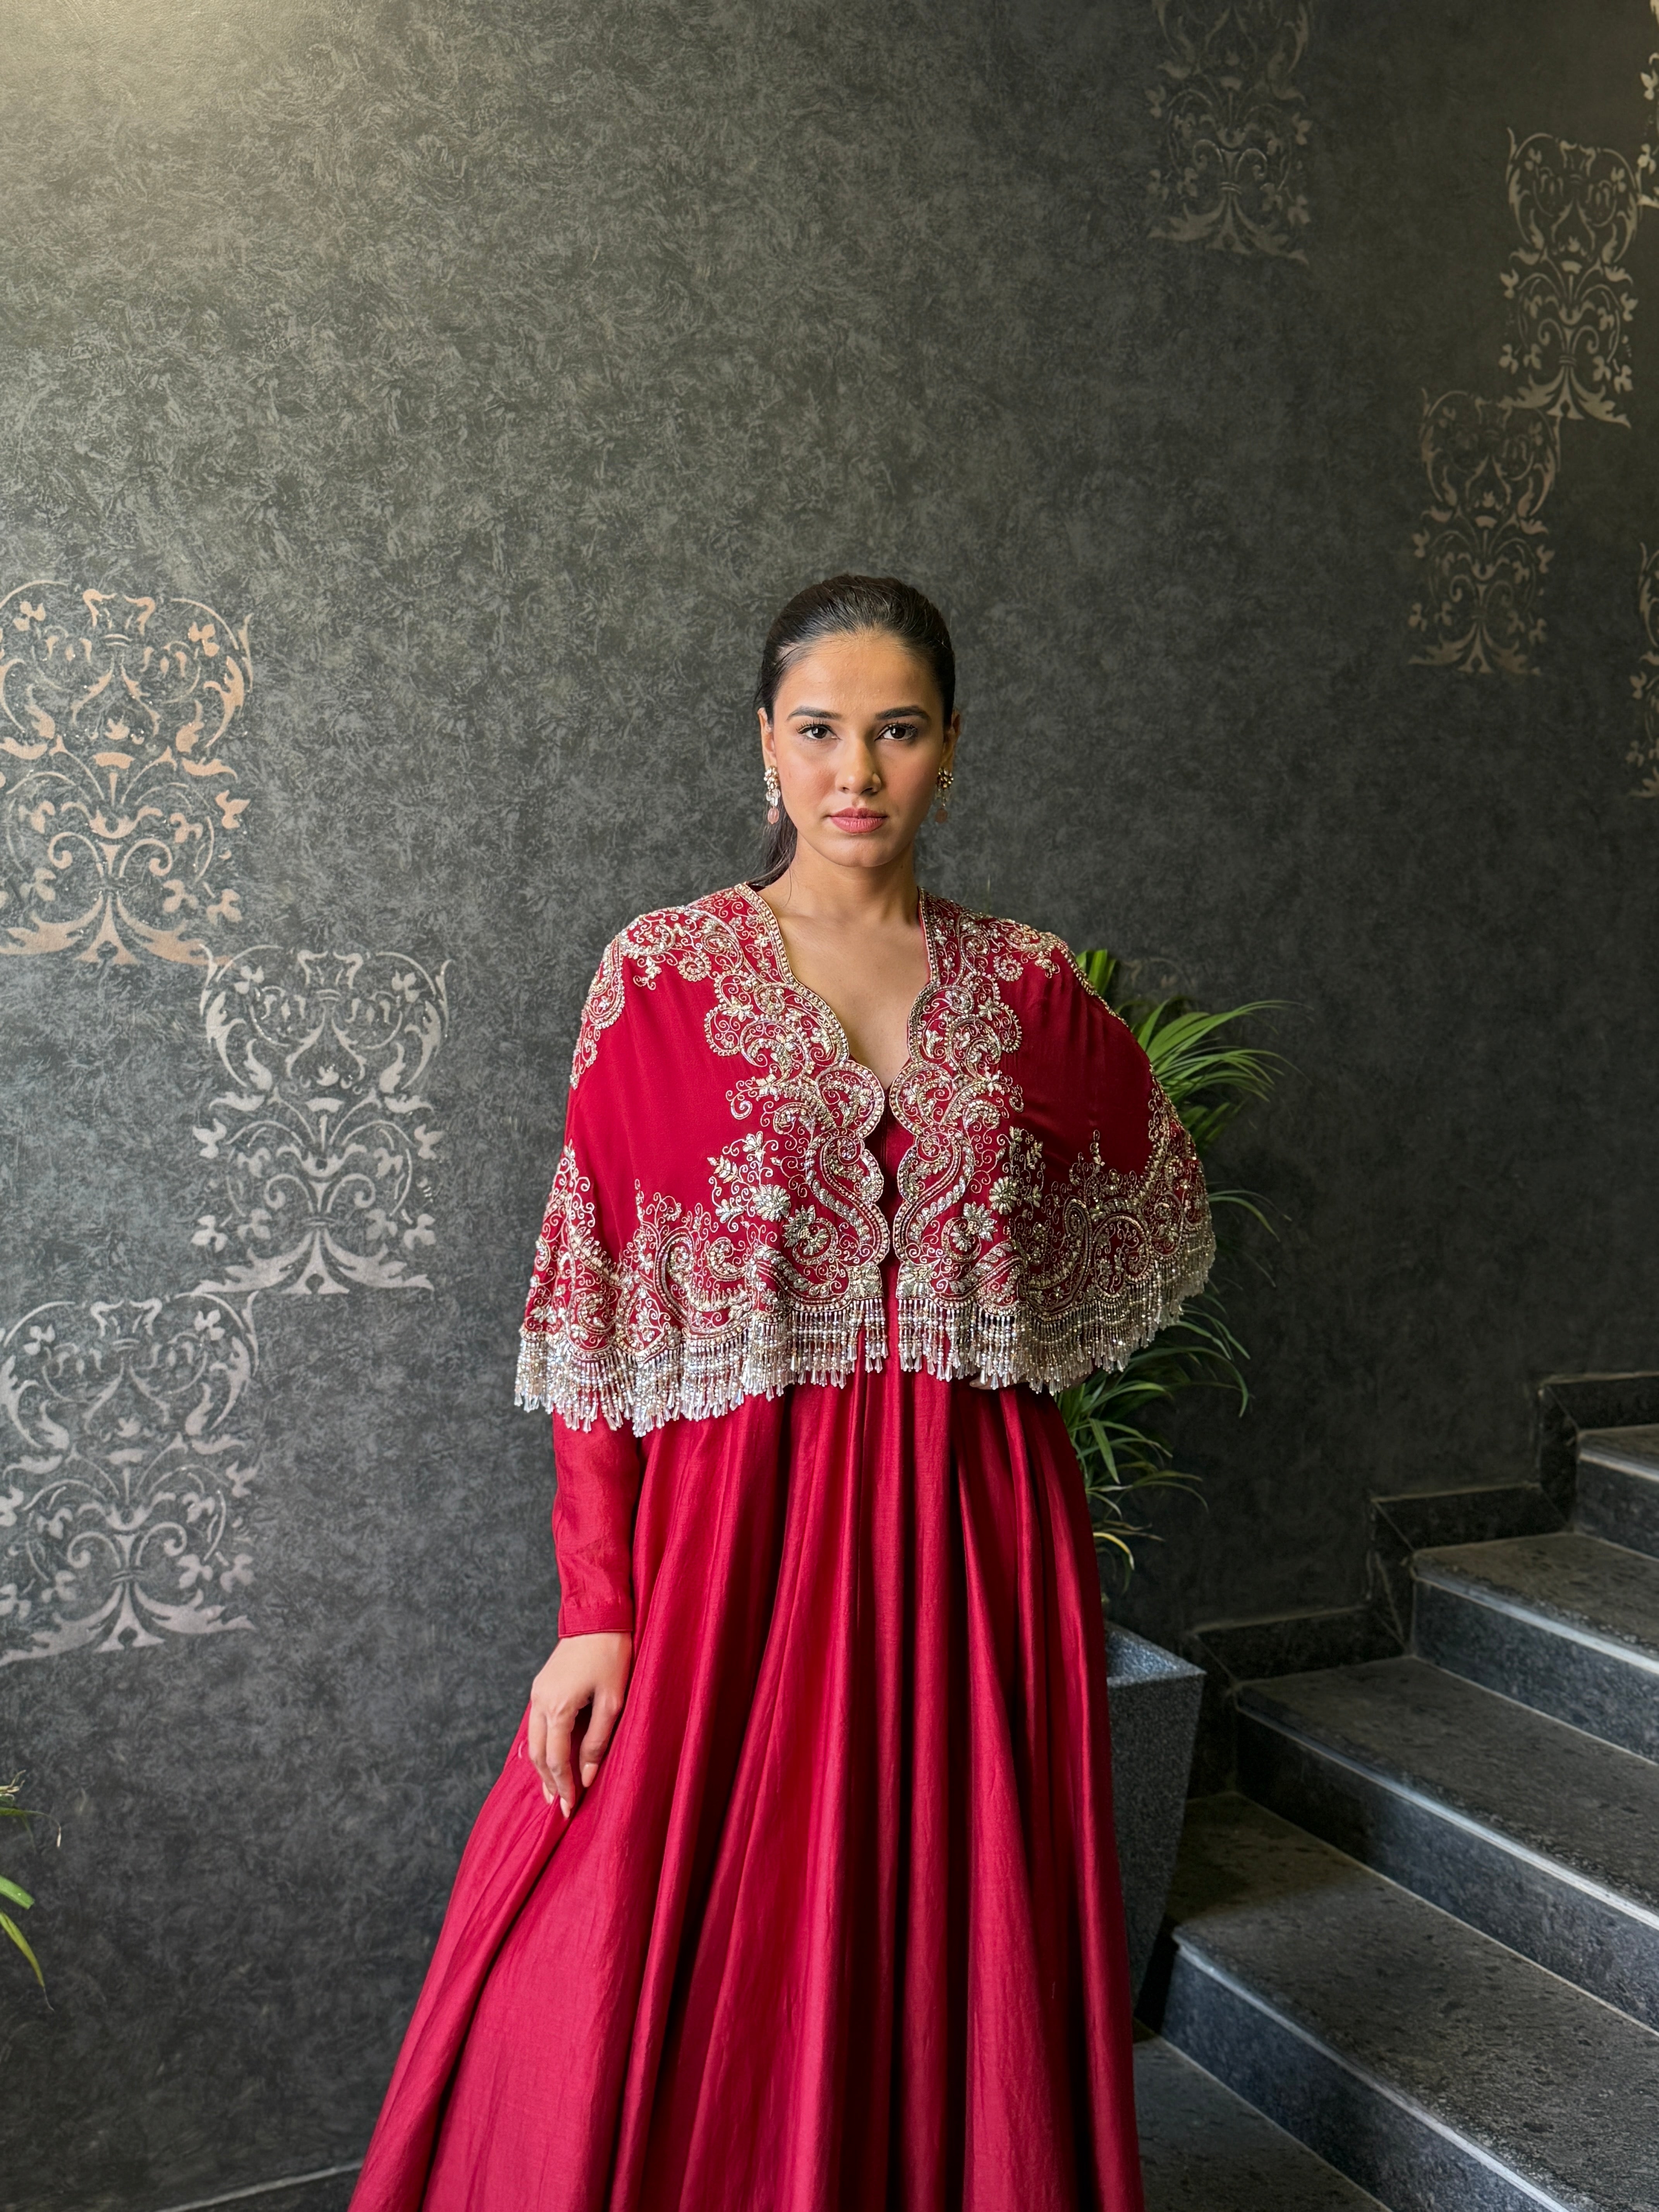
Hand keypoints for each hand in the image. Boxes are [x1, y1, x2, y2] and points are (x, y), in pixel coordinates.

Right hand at [527, 1632, 632, 1818]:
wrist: (598, 1616)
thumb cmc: (611, 1656)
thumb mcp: (613, 1702)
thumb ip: (597, 1742)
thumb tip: (585, 1777)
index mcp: (558, 1707)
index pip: (557, 1760)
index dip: (564, 1787)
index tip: (570, 1809)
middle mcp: (540, 1702)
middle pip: (538, 1755)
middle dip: (549, 1783)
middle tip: (559, 1807)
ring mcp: (537, 1692)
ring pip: (534, 1741)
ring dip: (543, 1767)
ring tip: (552, 1790)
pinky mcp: (541, 1686)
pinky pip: (536, 1725)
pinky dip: (543, 1746)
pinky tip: (552, 1757)